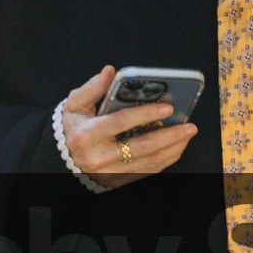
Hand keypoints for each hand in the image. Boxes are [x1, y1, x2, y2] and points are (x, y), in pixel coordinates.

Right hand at [61, 63, 198, 185]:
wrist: (63, 159)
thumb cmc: (73, 128)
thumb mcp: (74, 105)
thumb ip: (92, 88)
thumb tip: (110, 71)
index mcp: (87, 135)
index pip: (121, 122)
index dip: (146, 114)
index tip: (168, 107)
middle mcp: (99, 157)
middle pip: (141, 146)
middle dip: (169, 136)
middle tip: (189, 125)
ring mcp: (109, 173)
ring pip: (149, 161)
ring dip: (173, 148)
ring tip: (188, 134)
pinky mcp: (118, 181)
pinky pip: (147, 171)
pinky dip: (166, 159)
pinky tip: (176, 147)